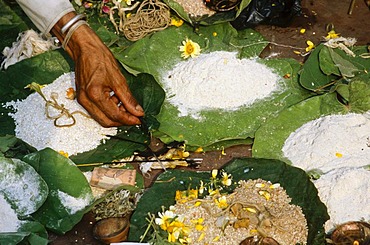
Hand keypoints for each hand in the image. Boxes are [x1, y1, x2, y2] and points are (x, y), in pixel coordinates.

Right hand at [52, 12, 143, 126]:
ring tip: (126, 106)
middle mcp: (86, 101)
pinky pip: (97, 111)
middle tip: (134, 116)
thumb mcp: (118, 79)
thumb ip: (128, 98)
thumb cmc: (100, 58)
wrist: (85, 48)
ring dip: (115, 116)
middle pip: (106, 122)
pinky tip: (116, 102)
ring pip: (101, 118)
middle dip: (122, 121)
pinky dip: (108, 110)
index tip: (139, 120)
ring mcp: (82, 100)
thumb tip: (138, 112)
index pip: (114, 115)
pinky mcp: (82, 98)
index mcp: (95, 95)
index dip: (128, 120)